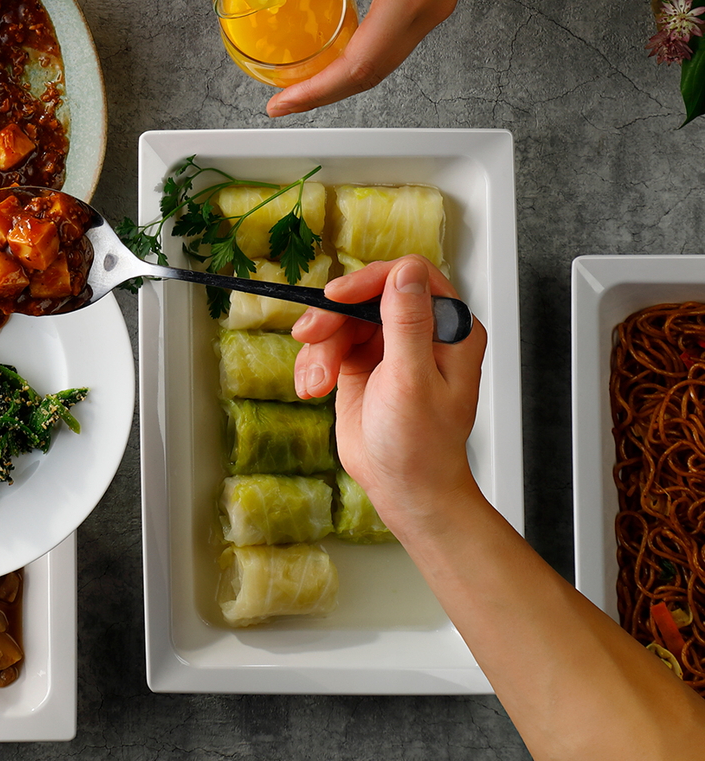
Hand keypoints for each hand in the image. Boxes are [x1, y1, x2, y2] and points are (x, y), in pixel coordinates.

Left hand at [268, 0, 521, 114]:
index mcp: (404, 4)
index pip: (356, 68)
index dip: (315, 91)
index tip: (279, 104)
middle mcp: (424, 17)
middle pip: (372, 75)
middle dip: (325, 93)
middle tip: (285, 101)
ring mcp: (435, 9)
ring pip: (386, 60)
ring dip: (347, 75)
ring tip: (308, 80)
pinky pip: (396, 38)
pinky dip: (366, 51)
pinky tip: (341, 44)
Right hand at [289, 256, 486, 525]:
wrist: (404, 488)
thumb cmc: (421, 446)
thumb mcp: (411, 380)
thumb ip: (407, 323)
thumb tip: (405, 271)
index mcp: (450, 329)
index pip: (409, 277)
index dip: (369, 280)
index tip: (336, 297)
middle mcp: (421, 331)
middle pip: (365, 296)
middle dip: (333, 318)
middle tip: (310, 337)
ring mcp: (390, 346)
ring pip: (341, 319)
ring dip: (320, 348)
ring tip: (315, 382)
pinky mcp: (363, 363)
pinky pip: (329, 343)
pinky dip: (314, 362)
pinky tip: (314, 387)